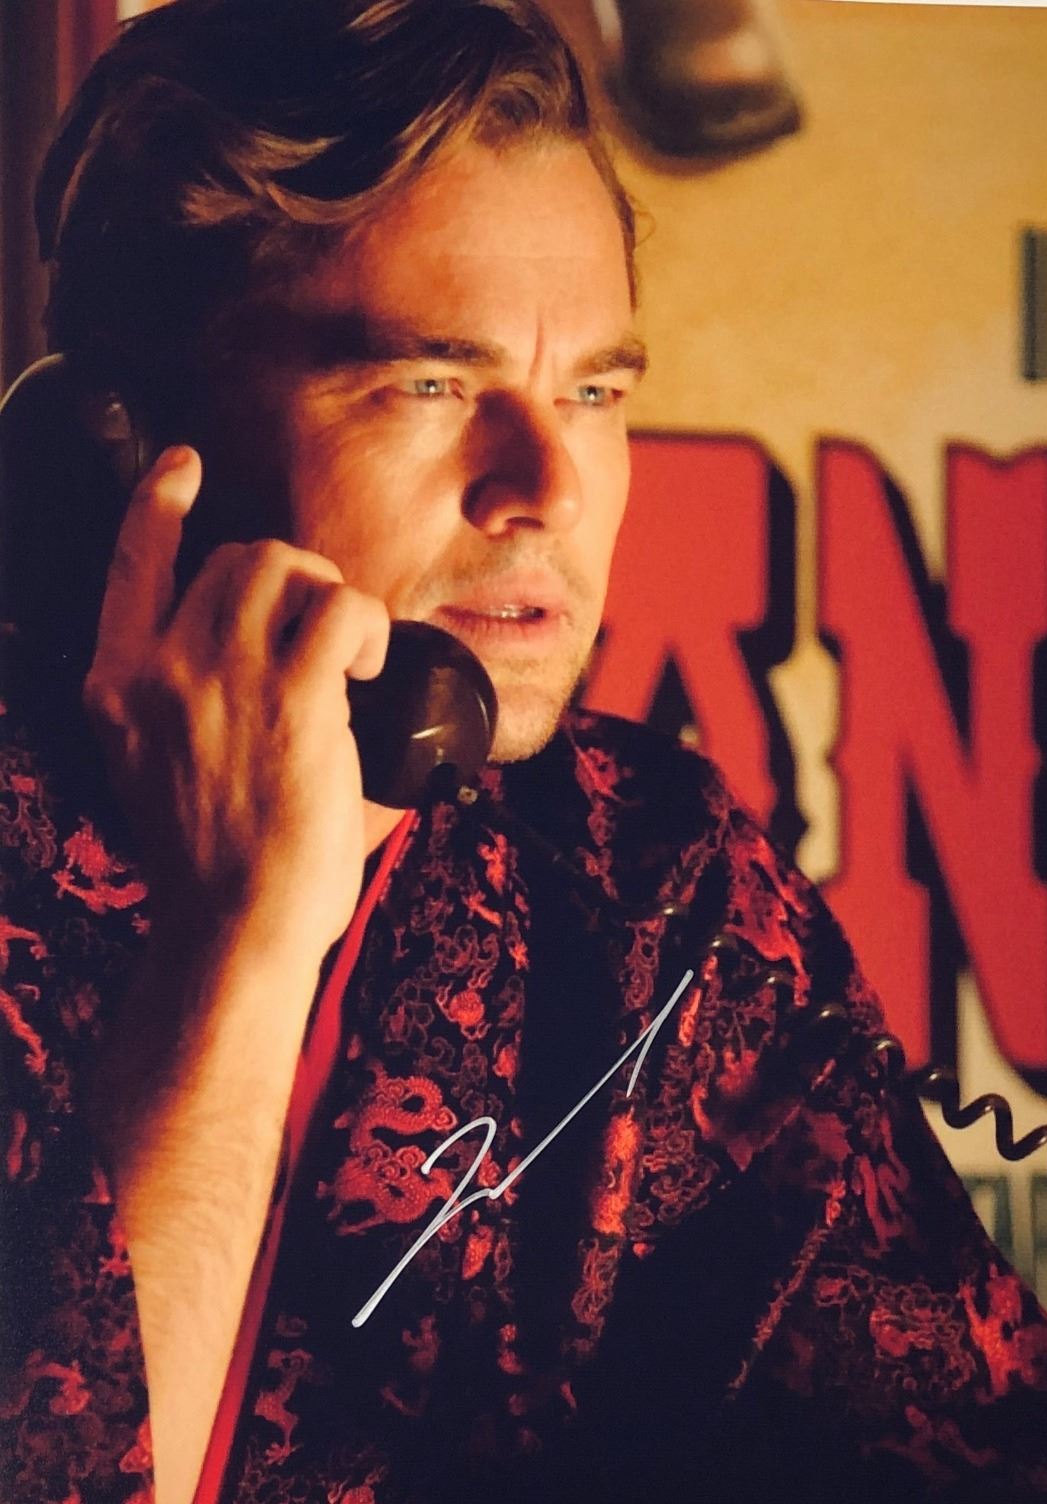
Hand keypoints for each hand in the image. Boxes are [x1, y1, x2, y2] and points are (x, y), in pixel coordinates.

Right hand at [82, 446, 389, 962]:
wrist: (234, 929)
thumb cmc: (216, 871)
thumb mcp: (160, 774)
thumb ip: (189, 711)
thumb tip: (266, 665)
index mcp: (116, 687)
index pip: (133, 567)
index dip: (158, 506)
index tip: (183, 468)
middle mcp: (158, 668)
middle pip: (236, 560)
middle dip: (293, 583)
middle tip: (324, 641)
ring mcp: (222, 676)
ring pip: (289, 568)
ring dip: (332, 599)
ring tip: (346, 659)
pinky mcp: (293, 696)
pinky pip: (344, 610)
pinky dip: (366, 628)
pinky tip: (365, 670)